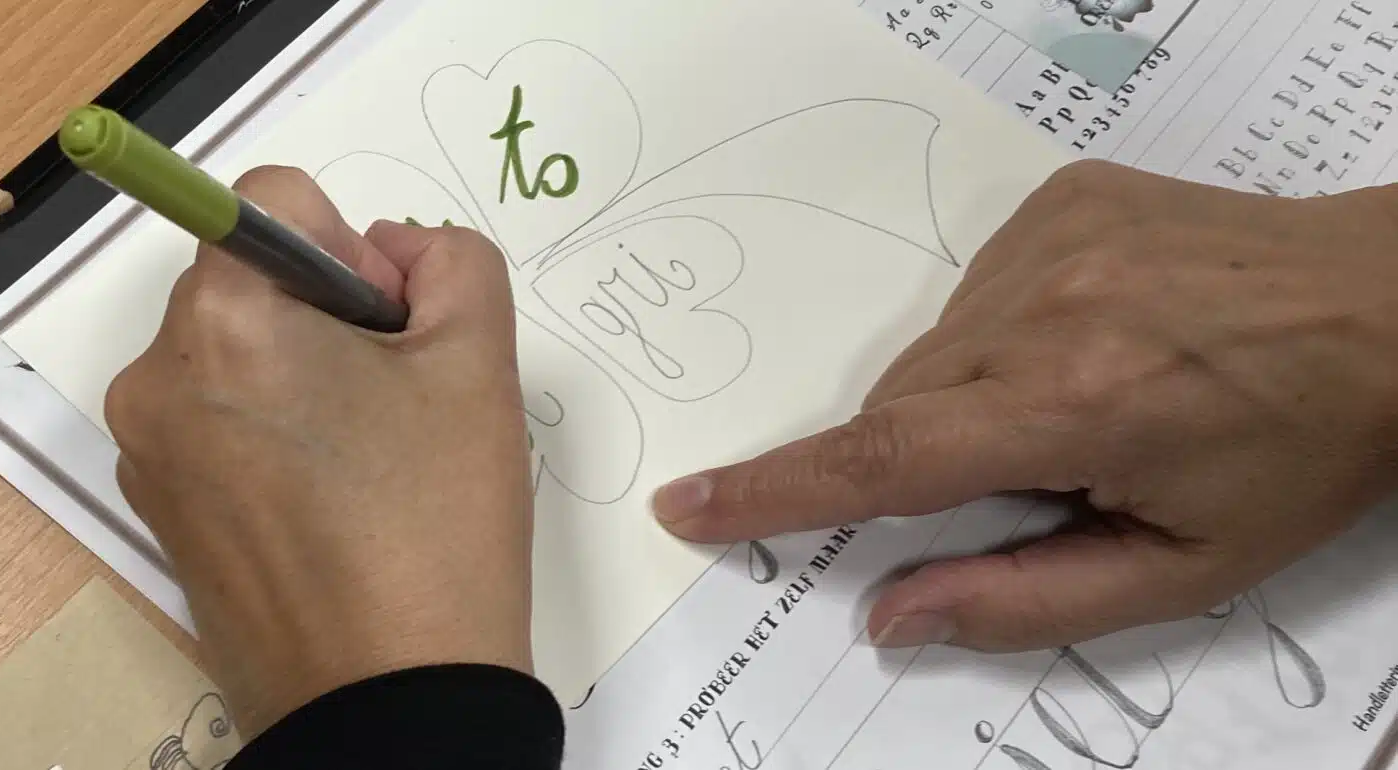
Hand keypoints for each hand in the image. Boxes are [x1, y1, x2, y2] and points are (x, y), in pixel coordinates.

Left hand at [106, 166, 535, 733]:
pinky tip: (333, 505)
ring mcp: (147, 452)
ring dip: (300, 377)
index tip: (389, 330)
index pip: (274, 199)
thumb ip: (451, 261)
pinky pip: (214, 427)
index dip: (352, 248)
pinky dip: (269, 437)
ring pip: (233, 356)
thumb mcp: (478, 364)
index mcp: (223, 320)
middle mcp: (157, 376)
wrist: (387, 705)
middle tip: (394, 403)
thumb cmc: (433, 531)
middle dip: (325, 315)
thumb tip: (395, 251)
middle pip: (249, 280)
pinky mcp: (157, 512)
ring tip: (368, 464)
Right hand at [653, 160, 1397, 651]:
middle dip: (930, 461)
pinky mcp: (1061, 199)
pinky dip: (1000, 333)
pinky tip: (1089, 340)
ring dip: (967, 396)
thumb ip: (1024, 598)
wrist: (1394, 306)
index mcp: (1076, 406)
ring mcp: (1050, 240)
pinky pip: (972, 288)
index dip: (772, 493)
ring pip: (932, 350)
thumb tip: (890, 615)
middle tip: (1042, 472)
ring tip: (1088, 398)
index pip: (882, 461)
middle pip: (900, 408)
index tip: (690, 506)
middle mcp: (1046, 309)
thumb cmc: (1304, 448)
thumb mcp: (1186, 565)